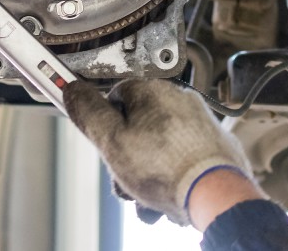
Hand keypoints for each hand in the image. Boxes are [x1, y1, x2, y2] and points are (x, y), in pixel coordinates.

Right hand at [64, 79, 256, 226]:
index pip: (114, 96)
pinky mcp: (214, 145)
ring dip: (147, 174)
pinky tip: (166, 198)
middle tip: (124, 179)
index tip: (102, 143)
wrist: (215, 194)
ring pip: (159, 147)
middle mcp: (180, 99)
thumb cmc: (167, 168)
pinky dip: (171, 176)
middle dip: (127, 158)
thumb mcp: (112, 141)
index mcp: (153, 90)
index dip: (104, 124)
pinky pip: (181, 158)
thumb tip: (72, 90)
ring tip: (146, 198)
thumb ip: (89, 114)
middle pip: (138, 125)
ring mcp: (199, 123)